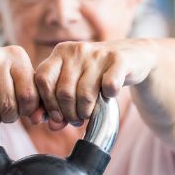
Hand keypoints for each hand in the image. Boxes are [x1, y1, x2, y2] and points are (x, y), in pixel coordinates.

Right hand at [0, 46, 39, 145]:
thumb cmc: (0, 82)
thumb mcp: (20, 85)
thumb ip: (36, 102)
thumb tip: (38, 119)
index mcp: (17, 55)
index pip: (29, 95)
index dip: (27, 110)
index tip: (22, 111)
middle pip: (8, 104)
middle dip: (10, 117)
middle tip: (6, 113)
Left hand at [32, 40, 158, 131]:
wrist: (132, 57)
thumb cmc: (96, 74)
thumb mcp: (74, 84)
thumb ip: (57, 104)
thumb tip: (48, 125)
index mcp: (61, 52)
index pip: (42, 80)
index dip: (48, 104)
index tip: (57, 117)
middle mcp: (77, 50)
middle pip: (63, 92)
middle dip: (69, 113)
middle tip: (76, 119)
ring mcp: (98, 54)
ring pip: (85, 94)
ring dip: (86, 112)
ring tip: (88, 114)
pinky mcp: (119, 60)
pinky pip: (109, 86)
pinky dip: (108, 98)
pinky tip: (108, 97)